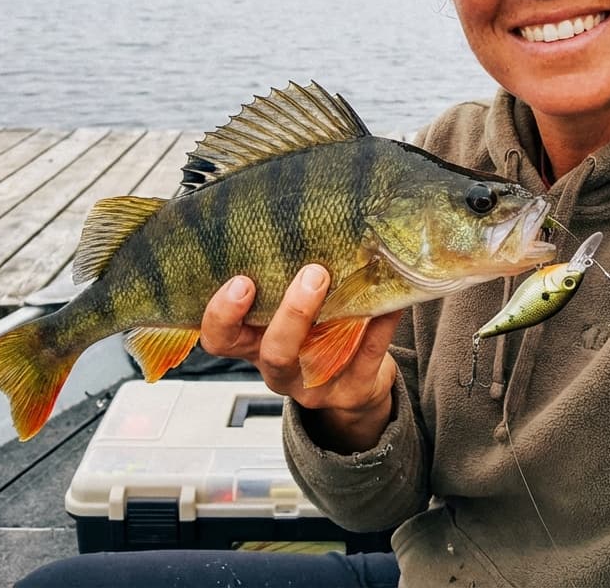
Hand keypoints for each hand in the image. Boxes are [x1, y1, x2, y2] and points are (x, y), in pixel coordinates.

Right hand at [200, 264, 400, 451]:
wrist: (353, 385)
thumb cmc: (312, 334)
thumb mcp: (285, 314)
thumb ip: (280, 282)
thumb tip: (300, 220)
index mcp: (254, 345)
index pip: (220, 339)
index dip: (223, 315)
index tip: (241, 281)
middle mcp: (280, 370)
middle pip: (275, 353)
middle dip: (292, 314)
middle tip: (312, 274)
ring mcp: (316, 385)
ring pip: (318, 361)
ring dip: (335, 320)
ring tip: (346, 281)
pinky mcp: (354, 391)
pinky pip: (367, 357)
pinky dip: (379, 326)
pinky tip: (388, 302)